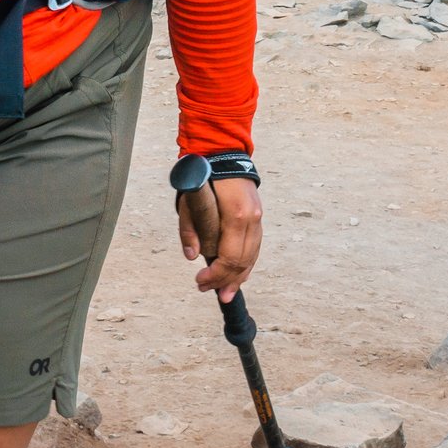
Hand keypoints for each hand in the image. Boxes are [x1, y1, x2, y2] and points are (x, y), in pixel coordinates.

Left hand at [178, 177, 262, 301]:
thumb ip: (189, 230)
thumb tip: (192, 256)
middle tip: (209, 292)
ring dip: (239, 277)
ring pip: (252, 257)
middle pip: (242, 262)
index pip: (230, 258)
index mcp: (236, 216)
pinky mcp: (258, 218)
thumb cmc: (204, 178)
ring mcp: (258, 219)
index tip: (200, 281)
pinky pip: (255, 247)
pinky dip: (246, 263)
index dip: (215, 274)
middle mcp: (252, 220)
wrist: (223, 154)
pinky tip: (238, 275)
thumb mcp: (188, 202)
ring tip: (226, 292)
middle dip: (226, 280)